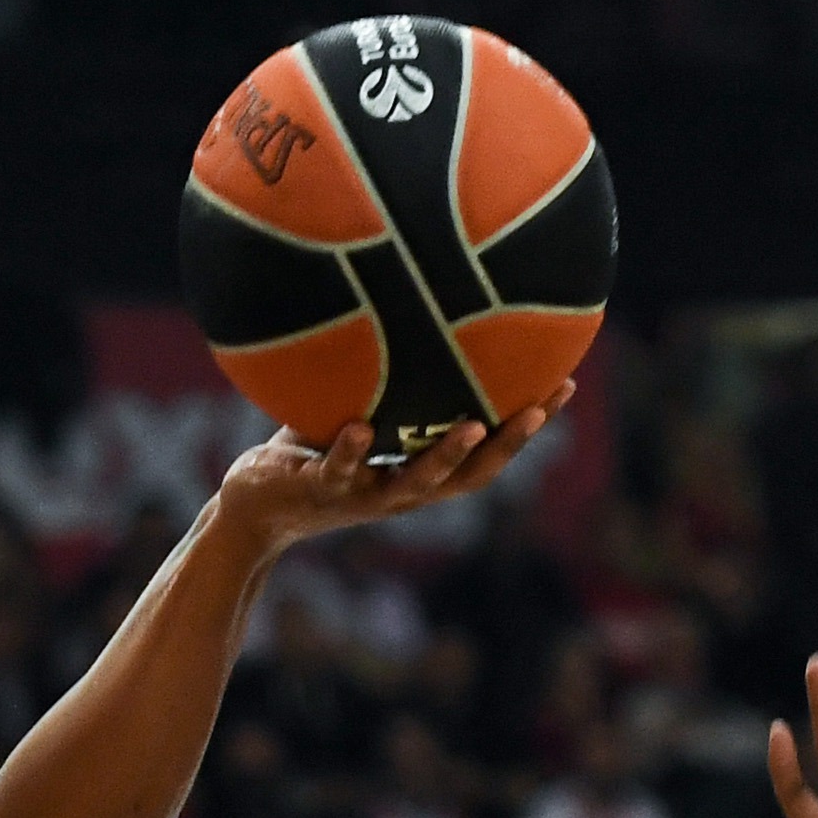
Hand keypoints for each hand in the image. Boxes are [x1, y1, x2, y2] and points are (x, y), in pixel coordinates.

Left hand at [209, 380, 575, 553]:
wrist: (254, 507)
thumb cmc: (310, 453)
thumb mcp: (354, 412)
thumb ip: (384, 380)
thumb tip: (407, 310)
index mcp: (417, 472)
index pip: (487, 452)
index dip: (526, 424)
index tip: (563, 383)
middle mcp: (400, 491)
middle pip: (471, 474)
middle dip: (510, 443)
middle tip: (542, 407)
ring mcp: (362, 495)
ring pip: (415, 482)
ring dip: (446, 455)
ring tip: (475, 422)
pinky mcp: (318, 492)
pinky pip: (337, 471)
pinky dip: (350, 450)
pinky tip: (360, 427)